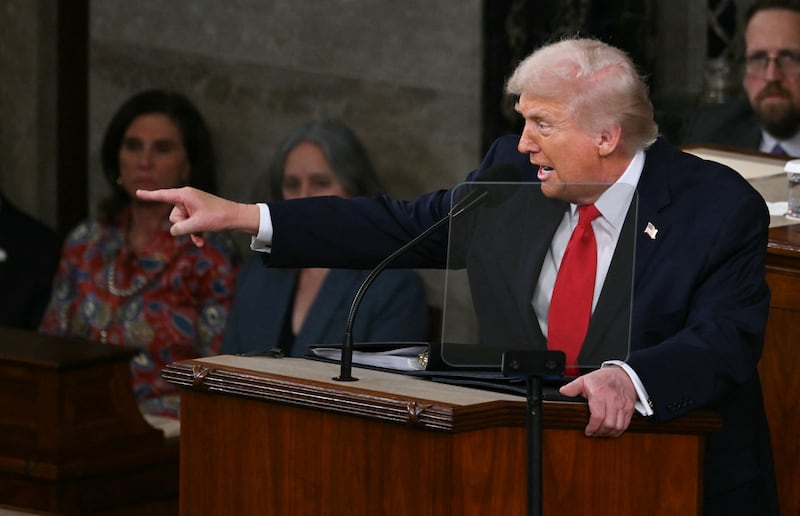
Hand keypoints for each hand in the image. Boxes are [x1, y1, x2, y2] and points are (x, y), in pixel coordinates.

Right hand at [136, 187, 259, 246]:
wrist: (237, 218)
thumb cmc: (219, 217)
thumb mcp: (197, 224)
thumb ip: (180, 229)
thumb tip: (174, 231)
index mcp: (185, 195)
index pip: (163, 195)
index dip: (149, 196)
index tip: (137, 193)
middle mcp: (187, 198)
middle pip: (174, 216)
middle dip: (183, 225)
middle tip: (197, 226)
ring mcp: (193, 206)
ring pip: (182, 223)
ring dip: (190, 231)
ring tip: (202, 234)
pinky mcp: (199, 213)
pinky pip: (190, 225)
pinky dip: (195, 233)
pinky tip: (202, 241)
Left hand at [559, 366, 636, 437]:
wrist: (622, 374)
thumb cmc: (602, 378)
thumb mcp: (585, 379)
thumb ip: (573, 387)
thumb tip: (563, 391)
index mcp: (600, 393)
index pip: (598, 416)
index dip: (592, 427)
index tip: (588, 431)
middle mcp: (613, 399)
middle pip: (608, 424)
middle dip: (599, 432)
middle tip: (593, 433)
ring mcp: (623, 404)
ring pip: (618, 426)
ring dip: (608, 433)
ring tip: (601, 432)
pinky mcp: (629, 408)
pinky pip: (625, 425)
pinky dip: (618, 431)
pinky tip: (611, 430)